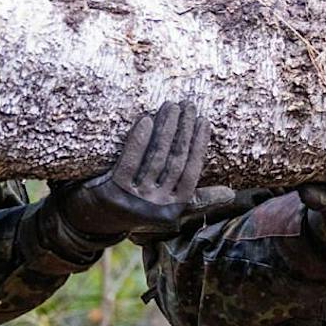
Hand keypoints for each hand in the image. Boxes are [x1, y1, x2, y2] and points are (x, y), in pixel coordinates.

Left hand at [51, 101, 210, 241]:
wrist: (95, 220)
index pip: (192, 171)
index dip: (199, 144)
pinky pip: (130, 160)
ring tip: (170, 106)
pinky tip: (146, 119)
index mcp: (174, 207)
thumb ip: (197, 200)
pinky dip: (139, 139)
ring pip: (155, 157)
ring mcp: (135, 199)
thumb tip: (231, 194)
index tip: (203, 120)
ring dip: (165, 127)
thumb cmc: (138, 206)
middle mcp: (157, 205)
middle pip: (175, 160)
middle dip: (183, 129)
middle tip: (188, 105)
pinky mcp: (113, 190)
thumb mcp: (168, 207)